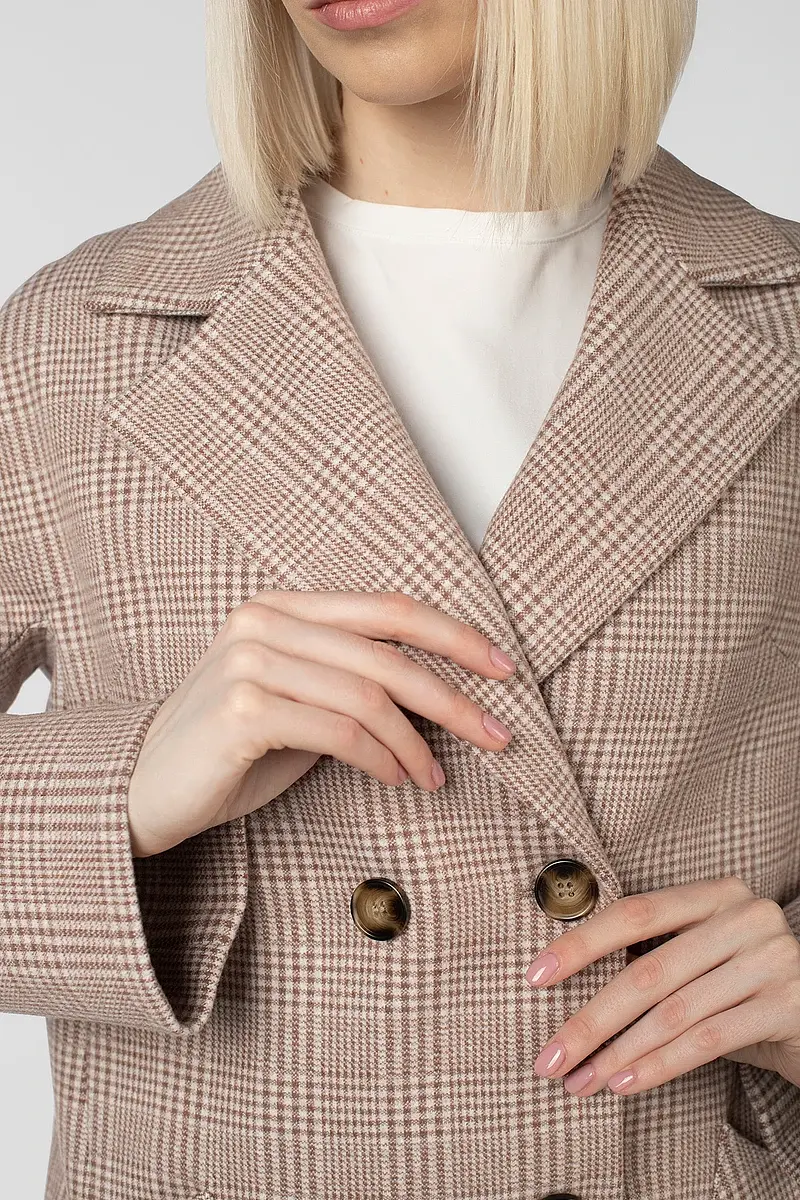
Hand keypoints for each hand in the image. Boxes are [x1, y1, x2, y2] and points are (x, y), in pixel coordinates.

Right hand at [127, 589, 516, 857]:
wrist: (143, 789)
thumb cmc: (229, 751)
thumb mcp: (297, 702)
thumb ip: (351, 684)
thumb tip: (438, 695)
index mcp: (282, 608)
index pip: (387, 608)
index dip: (454, 634)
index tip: (503, 666)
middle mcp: (265, 621)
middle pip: (388, 652)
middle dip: (453, 696)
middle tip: (498, 733)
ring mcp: (250, 661)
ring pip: (369, 695)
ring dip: (417, 742)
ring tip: (434, 776)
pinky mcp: (243, 709)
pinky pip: (340, 732)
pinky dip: (382, 759)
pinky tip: (398, 779)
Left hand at [523, 876, 799, 1094]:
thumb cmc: (745, 992)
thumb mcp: (702, 963)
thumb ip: (652, 962)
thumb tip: (564, 994)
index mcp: (715, 893)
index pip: (633, 913)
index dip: (580, 944)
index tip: (535, 977)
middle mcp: (745, 915)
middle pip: (647, 968)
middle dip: (590, 1019)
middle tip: (549, 1056)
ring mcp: (771, 957)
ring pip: (673, 1010)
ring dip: (618, 1052)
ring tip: (581, 1080)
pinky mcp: (789, 1004)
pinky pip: (708, 1040)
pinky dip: (659, 1065)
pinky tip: (624, 1083)